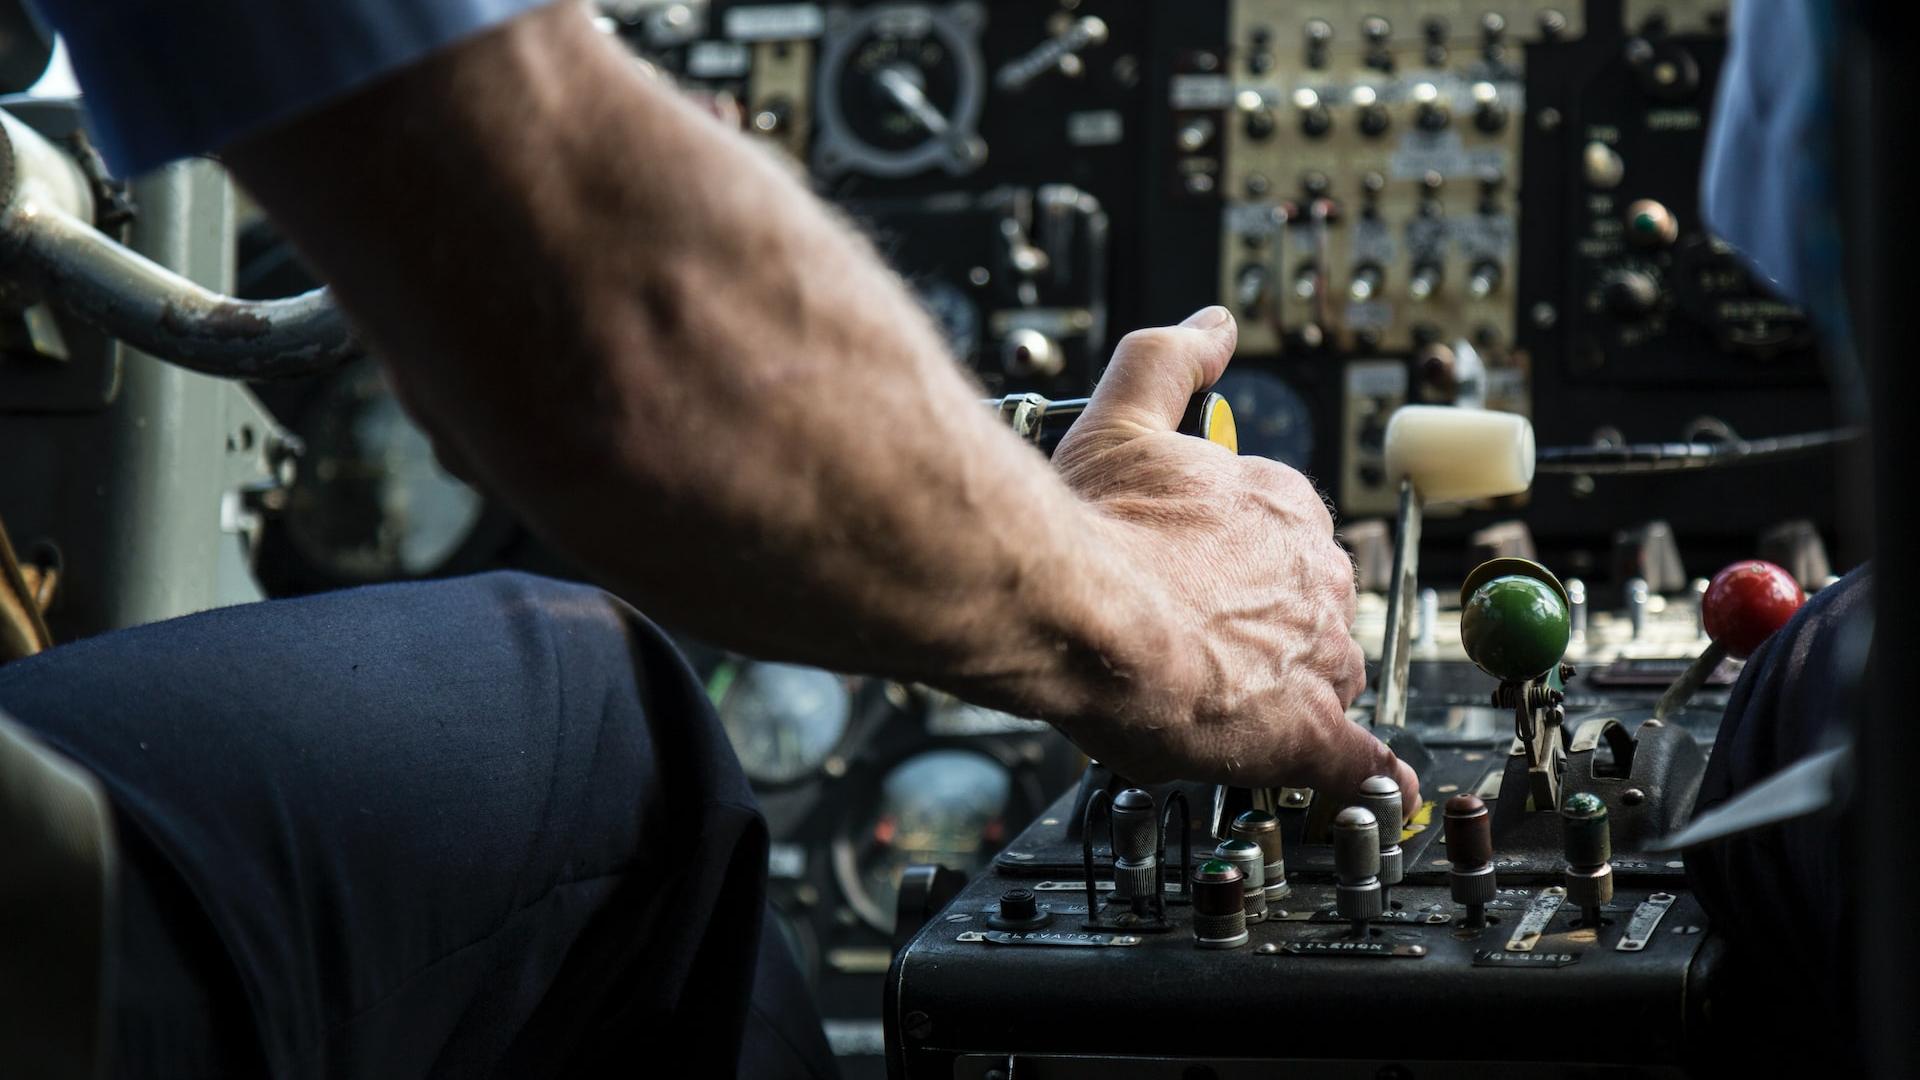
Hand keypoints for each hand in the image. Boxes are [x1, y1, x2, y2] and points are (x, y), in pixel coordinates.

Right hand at [1051, 306, 1419, 817]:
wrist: (1075, 609)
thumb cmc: (1093, 527)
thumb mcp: (1124, 415)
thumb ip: (1170, 361)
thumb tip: (1213, 326)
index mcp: (1279, 506)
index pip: (1287, 535)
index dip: (1239, 562)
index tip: (1199, 576)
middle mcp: (1312, 576)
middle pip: (1312, 606)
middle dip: (1265, 625)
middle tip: (1194, 638)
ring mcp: (1314, 655)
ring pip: (1326, 675)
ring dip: (1288, 689)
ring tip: (1225, 704)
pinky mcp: (1303, 732)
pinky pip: (1357, 761)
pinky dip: (1365, 775)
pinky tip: (1368, 783)